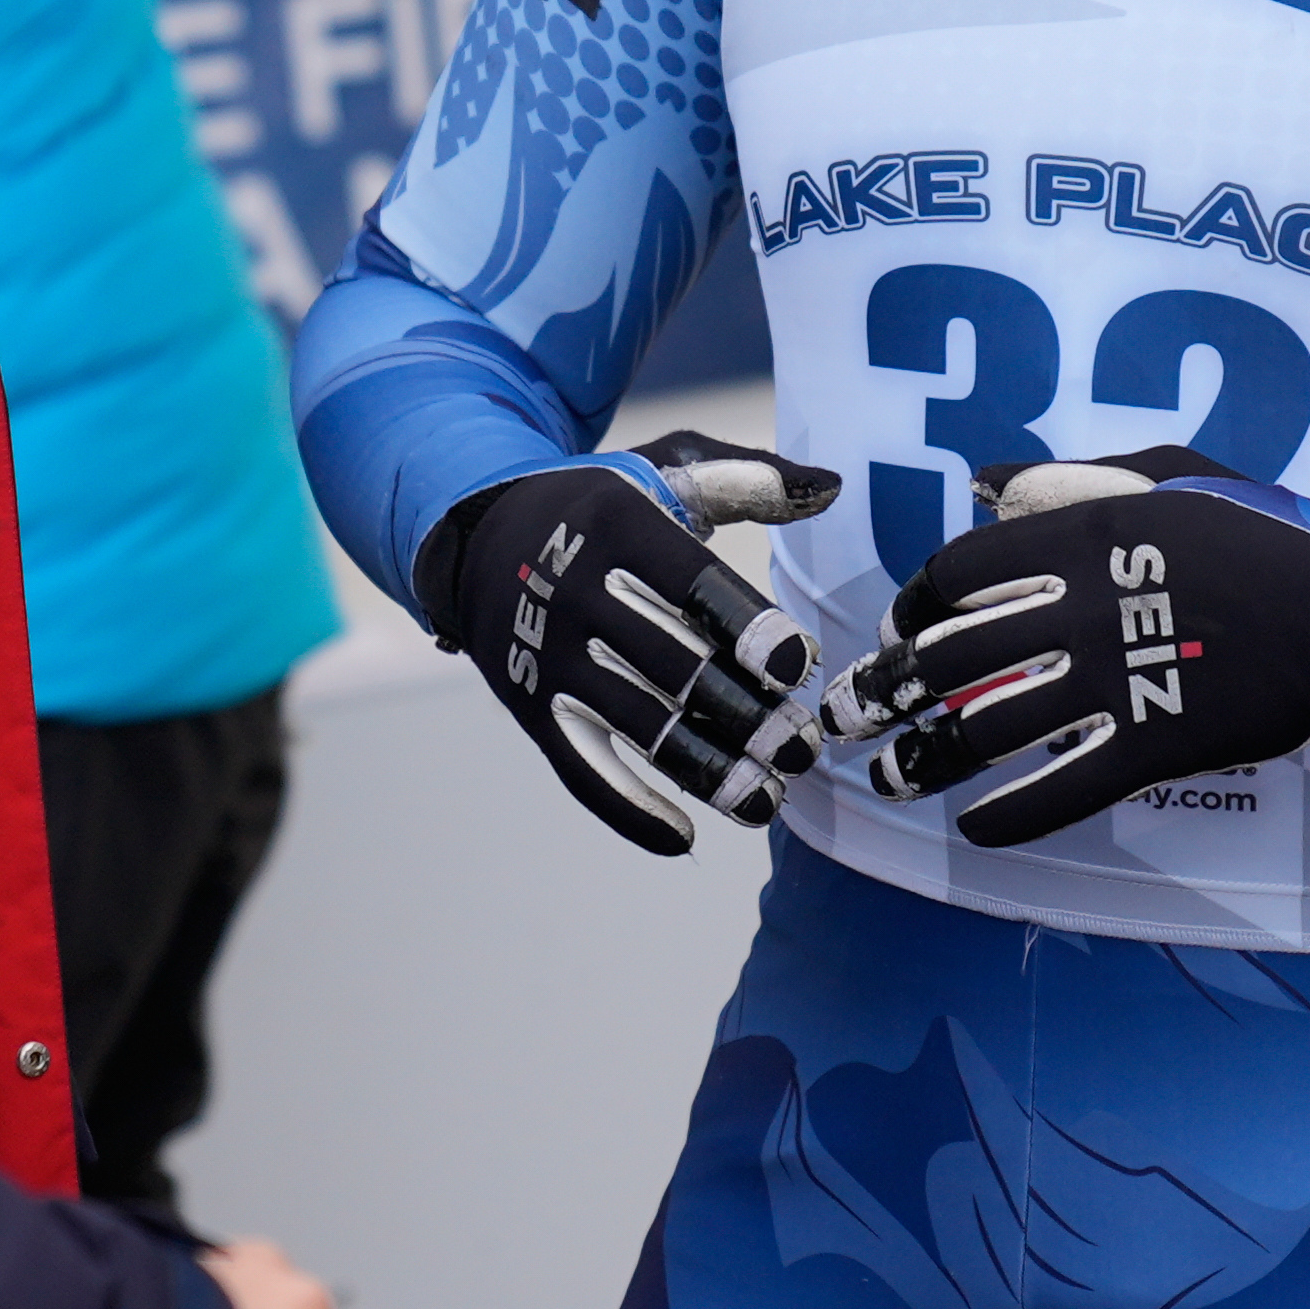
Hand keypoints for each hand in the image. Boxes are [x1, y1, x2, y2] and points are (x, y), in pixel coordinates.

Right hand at [418, 432, 842, 854]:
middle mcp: (575, 593)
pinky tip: (683, 838)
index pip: (694, 586)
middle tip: (803, 749)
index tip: (800, 668)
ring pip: (639, 727)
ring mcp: (548, 657)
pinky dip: (628, 809)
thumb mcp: (661, 471)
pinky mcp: (529, 707)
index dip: (751, 629)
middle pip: (675, 667)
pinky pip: (581, 768)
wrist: (475, 534)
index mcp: (616, 525)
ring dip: (707, 771)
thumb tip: (834, 487)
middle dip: (748, 714)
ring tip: (766, 800)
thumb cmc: (597, 505)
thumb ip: (745, 479)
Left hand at [837, 447, 1309, 849]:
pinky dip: (1007, 818)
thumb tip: (985, 484)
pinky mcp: (1156, 744)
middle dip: (896, 687)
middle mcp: (1088, 610)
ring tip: (895, 777)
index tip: (909, 628)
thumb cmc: (1266, 527)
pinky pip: (1061, 791)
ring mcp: (1120, 681)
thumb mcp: (1172, 475)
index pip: (960, 573)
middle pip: (956, 655)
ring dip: (929, 758)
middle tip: (868, 710)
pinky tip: (976, 828)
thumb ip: (1073, 479)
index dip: (919, 604)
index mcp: (1086, 537)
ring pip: (990, 726)